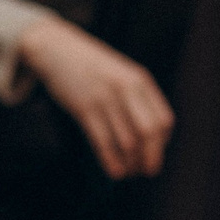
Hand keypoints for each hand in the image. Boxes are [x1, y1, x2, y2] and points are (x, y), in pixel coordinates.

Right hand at [18, 17, 173, 180]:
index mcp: (139, 80)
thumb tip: (150, 134)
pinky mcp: (83, 108)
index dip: (162, 143)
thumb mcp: (121, 72)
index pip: (164, 120)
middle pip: (149, 133)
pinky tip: (113, 170)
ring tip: (128, 172)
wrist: (55, 48)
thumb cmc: (89, 64)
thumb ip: (136, 96)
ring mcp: (104, 98)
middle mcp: (125, 89)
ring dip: (130, 163)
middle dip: (151, 158)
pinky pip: (103, 142)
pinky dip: (111, 160)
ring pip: (127, 141)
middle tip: (147, 171)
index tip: (155, 153)